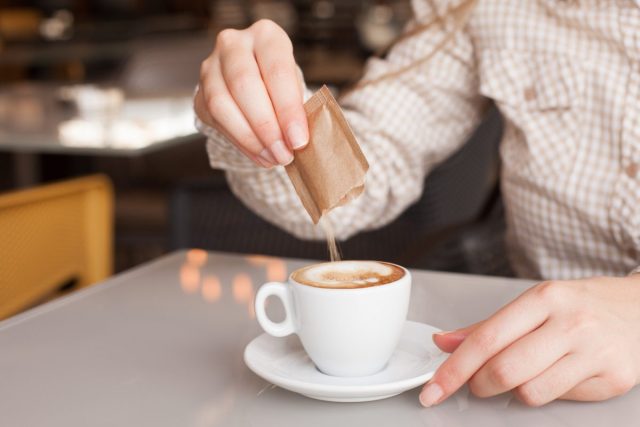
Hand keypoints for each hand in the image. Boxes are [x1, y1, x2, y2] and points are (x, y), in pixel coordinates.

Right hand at [195, 19, 307, 167]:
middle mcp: (233, 44)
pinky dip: (241, 143)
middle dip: (267, 127)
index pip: (276, 70)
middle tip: (284, 153)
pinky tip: (260, 155)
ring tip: (273, 158)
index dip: (288, 109)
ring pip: (223, 104)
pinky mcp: (199, 93)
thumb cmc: (281, 85)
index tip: (299, 140)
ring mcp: (210, 68)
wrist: (255, 84)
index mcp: (266, 36)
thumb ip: (296, 109)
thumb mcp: (296, 87)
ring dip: (251, 139)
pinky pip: (216, 121)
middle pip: (244, 85)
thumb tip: (297, 141)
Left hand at [421, 274, 639, 406]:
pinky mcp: (614, 378)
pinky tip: (556, 375)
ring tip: (523, 374)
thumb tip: (444, 343)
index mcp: (543, 298)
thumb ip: (487, 327)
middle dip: (479, 385)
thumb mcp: (534, 304)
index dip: (453, 369)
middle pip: (504, 370)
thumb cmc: (580, 305)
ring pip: (530, 392)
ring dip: (514, 392)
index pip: (486, 339)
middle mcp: (570, 322)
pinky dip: (547, 393)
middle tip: (477, 383)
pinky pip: (561, 399)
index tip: (433, 390)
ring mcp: (594, 351)